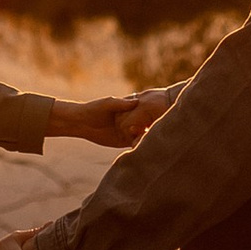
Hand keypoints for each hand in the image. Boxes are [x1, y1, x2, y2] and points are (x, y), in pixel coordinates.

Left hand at [54, 87, 176, 147]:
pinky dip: (141, 146)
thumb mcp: (107, 104)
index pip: (145, 110)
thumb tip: (135, 102)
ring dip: (151, 137)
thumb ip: (120, 104)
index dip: (155, 112)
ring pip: (143, 134)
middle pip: (148, 123)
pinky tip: (149, 148)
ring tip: (162, 140)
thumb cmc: (94, 109)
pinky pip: (135, 144)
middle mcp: (131, 120)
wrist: (82, 122)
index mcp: (129, 109)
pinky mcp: (123, 141)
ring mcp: (128, 131)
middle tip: (168, 128)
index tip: (165, 112)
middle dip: (157, 125)